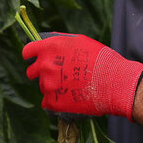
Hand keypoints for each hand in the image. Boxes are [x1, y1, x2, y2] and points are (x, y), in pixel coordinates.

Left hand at [21, 33, 142, 119]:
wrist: (114, 82)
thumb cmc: (101, 59)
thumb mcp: (79, 41)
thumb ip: (59, 41)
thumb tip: (45, 41)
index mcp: (50, 47)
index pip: (27, 51)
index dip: (32, 56)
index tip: (37, 59)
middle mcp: (45, 65)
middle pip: (32, 72)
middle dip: (42, 73)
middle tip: (58, 75)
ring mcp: (48, 85)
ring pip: (43, 87)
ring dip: (52, 87)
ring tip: (72, 87)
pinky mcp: (53, 102)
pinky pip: (47, 102)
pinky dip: (56, 102)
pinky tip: (70, 99)